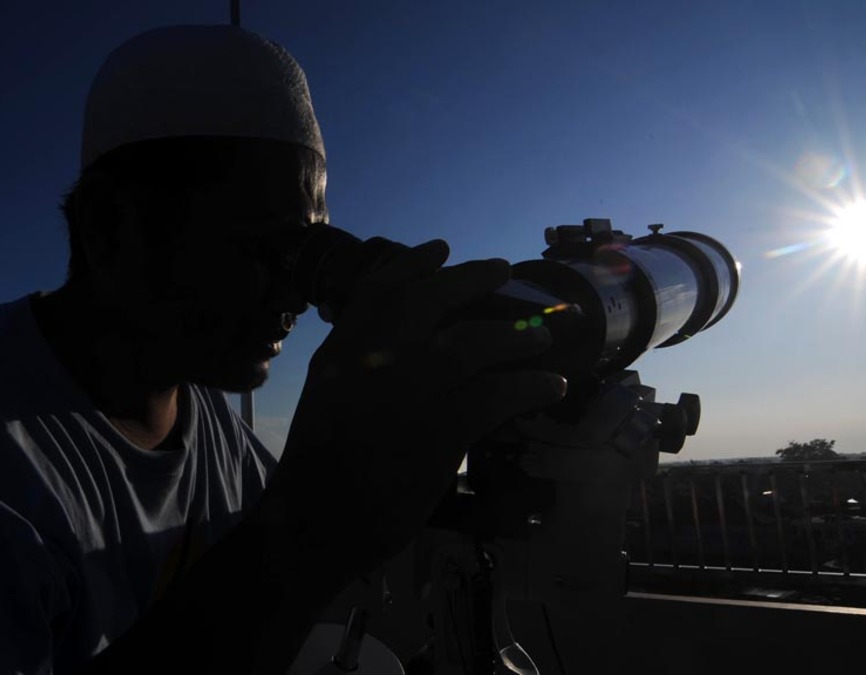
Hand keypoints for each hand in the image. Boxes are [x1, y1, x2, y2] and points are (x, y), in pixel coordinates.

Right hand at [257, 239, 566, 590]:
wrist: (313, 520)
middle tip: (501, 270)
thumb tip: (398, 343)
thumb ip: (358, 361)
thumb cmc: (318, 465)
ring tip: (541, 337)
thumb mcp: (327, 395)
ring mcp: (411, 390)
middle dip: (471, 279)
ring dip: (514, 335)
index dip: (413, 263)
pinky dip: (531, 386)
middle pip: (432, 298)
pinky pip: (499, 395)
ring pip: (474, 341)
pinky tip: (552, 386)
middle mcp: (377, 357)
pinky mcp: (441, 429)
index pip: (379, 287)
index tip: (439, 250)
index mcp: (343, 349)